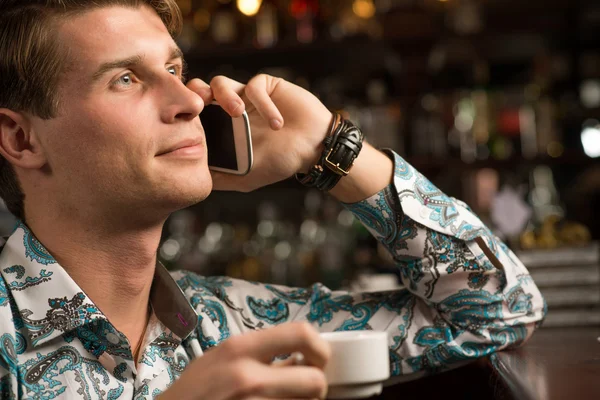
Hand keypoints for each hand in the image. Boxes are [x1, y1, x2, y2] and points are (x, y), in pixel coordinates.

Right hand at [158, 322, 330, 399]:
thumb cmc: (194, 392)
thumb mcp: (222, 359)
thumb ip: (261, 355)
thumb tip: (305, 356)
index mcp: (240, 348)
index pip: (302, 333)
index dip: (320, 348)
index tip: (317, 359)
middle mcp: (248, 377)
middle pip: (315, 381)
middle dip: (315, 387)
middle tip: (303, 390)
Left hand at [187, 75, 331, 191]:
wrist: (314, 149)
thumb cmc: (281, 162)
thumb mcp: (246, 177)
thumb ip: (221, 178)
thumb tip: (194, 181)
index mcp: (221, 127)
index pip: (195, 114)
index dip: (187, 114)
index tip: (187, 123)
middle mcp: (230, 109)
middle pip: (200, 90)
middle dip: (196, 94)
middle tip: (201, 107)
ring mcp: (247, 95)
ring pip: (221, 83)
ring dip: (227, 97)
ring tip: (240, 113)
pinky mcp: (266, 86)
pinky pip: (254, 86)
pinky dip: (263, 105)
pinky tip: (276, 124)